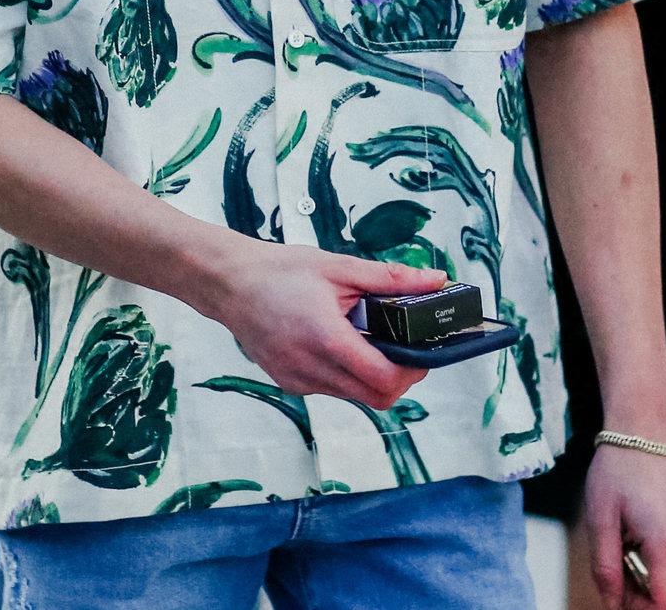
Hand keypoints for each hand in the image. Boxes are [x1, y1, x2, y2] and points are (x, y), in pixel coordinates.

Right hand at [195, 242, 445, 411]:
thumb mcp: (340, 267)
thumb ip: (391, 279)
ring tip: (369, 340)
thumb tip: (435, 281)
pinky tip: (340, 345)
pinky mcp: (290, 384)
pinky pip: (332, 390)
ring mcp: (299, 381)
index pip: (383, 379)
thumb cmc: (279, 271)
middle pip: (376, 398)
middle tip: (406, 350)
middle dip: (399, 379)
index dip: (412, 371)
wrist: (229, 283)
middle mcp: (311, 369)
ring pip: (355, 396)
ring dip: (372, 377)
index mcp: (326, 338)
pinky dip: (347, 375)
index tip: (422, 351)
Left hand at [583, 443, 665, 609]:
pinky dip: (661, 564)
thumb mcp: (601, 518)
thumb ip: (606, 566)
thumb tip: (610, 603)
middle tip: (615, 580)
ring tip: (623, 555)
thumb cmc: (618, 468)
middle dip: (645, 600)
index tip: (619, 602)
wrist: (644, 425)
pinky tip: (636, 541)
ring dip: (653, 582)